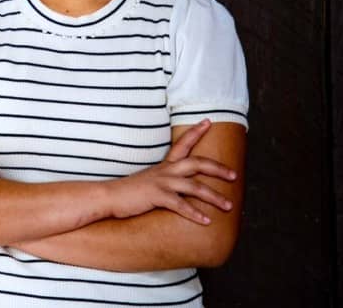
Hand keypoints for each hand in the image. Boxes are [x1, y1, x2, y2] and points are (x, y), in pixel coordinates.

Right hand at [107, 119, 236, 224]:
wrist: (108, 196)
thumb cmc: (128, 191)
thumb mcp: (148, 180)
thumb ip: (163, 180)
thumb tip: (176, 185)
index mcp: (164, 166)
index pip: (182, 144)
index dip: (196, 132)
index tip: (208, 121)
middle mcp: (165, 171)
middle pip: (197, 163)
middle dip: (218, 168)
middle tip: (234, 174)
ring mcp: (161, 183)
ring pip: (195, 187)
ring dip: (214, 197)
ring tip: (228, 206)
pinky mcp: (157, 196)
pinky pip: (181, 205)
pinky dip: (195, 214)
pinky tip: (206, 221)